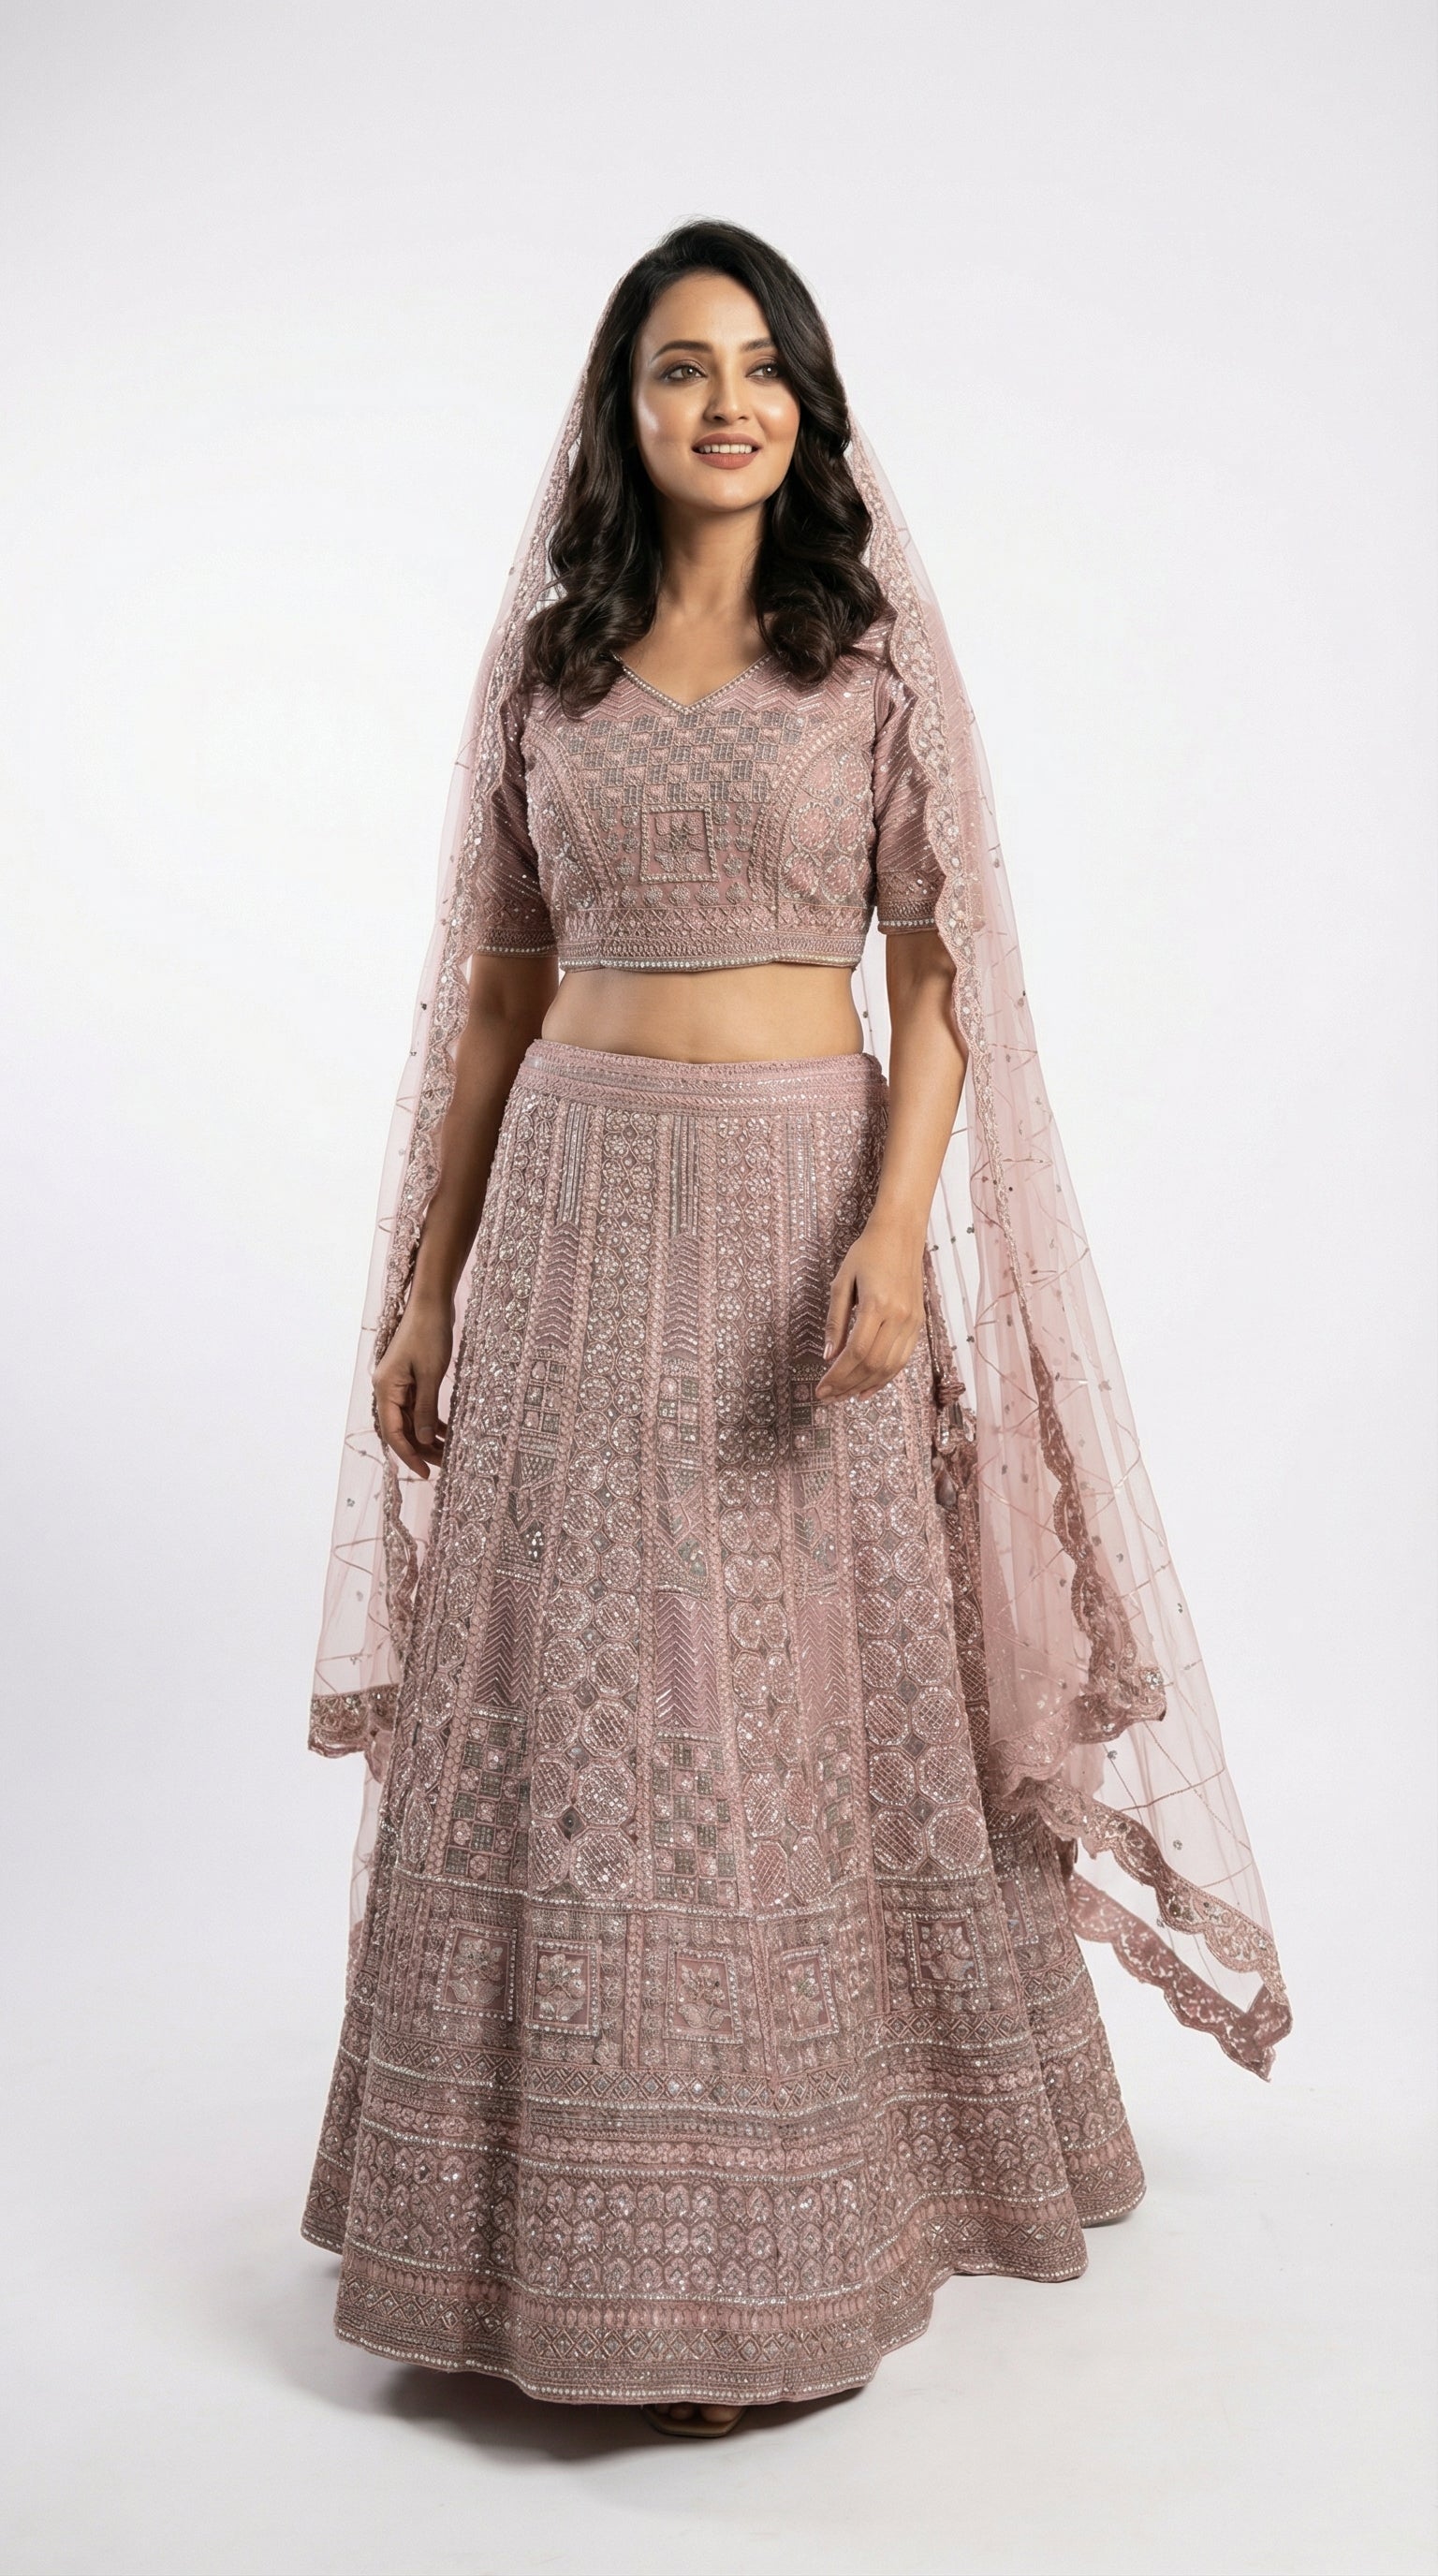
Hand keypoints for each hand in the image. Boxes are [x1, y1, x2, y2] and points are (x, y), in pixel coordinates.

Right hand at [373, 1292, 454, 1477]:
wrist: (432, 1303)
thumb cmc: (429, 1334)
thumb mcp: (430, 1374)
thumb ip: (426, 1409)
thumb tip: (424, 1440)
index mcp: (386, 1389)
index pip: (393, 1433)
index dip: (409, 1455)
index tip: (425, 1473)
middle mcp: (388, 1389)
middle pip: (401, 1429)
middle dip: (421, 1450)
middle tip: (444, 1466)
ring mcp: (398, 1384)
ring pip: (410, 1420)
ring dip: (427, 1437)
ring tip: (448, 1453)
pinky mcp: (410, 1379)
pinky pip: (417, 1407)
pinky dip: (431, 1421)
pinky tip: (446, 1432)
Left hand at [814, 1219, 924, 1403]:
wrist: (900, 1234)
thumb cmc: (867, 1253)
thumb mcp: (842, 1282)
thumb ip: (835, 1321)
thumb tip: (829, 1356)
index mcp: (877, 1305)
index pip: (857, 1352)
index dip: (838, 1375)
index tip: (821, 1387)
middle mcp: (899, 1316)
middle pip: (873, 1364)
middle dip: (848, 1385)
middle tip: (828, 1397)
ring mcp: (912, 1321)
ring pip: (890, 1367)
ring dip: (866, 1386)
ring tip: (845, 1397)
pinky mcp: (918, 1323)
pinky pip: (902, 1358)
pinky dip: (885, 1377)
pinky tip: (868, 1387)